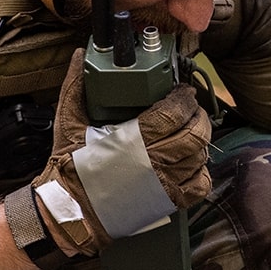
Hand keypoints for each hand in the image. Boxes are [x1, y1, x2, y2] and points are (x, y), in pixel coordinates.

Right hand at [29, 55, 212, 255]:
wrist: (71, 212)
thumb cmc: (69, 168)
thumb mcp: (68, 123)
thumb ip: (76, 87)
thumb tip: (78, 56)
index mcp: (132, 140)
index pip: (174, 112)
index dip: (184, 98)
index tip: (182, 92)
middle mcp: (154, 162)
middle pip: (195, 133)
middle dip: (198, 116)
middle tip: (191, 109)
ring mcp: (164, 184)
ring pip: (200, 156)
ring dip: (200, 141)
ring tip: (190, 132)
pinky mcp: (169, 202)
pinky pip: (201, 185)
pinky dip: (202, 172)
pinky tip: (192, 163)